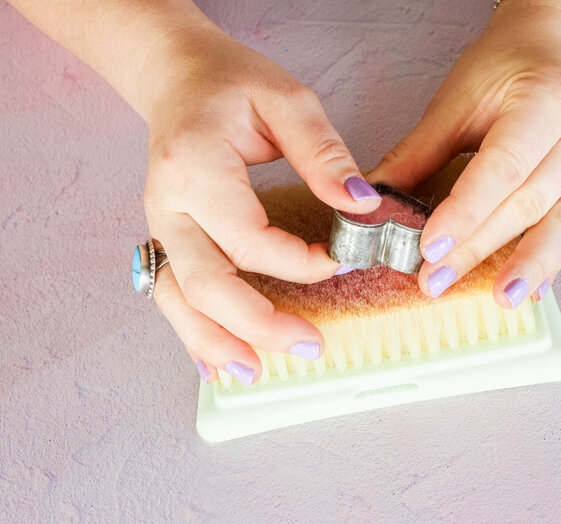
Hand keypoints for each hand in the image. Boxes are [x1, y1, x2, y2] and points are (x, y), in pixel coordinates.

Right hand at [140, 27, 381, 383]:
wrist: (178, 79)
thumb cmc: (231, 84)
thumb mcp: (286, 100)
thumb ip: (324, 154)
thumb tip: (363, 206)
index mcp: (195, 167)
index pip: (246, 237)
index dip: (295, 262)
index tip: (338, 262)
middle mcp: (167, 205)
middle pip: (206, 283)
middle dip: (258, 323)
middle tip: (310, 345)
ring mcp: (160, 226)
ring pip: (180, 300)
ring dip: (216, 342)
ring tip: (257, 373)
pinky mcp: (167, 239)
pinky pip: (173, 294)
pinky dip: (194, 333)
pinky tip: (219, 363)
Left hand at [366, 1, 560, 306]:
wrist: (553, 52)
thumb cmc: (502, 70)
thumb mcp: (454, 103)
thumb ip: (416, 155)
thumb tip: (372, 203)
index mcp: (549, 99)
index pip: (503, 166)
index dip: (466, 211)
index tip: (429, 248)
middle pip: (527, 202)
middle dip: (479, 247)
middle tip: (436, 280)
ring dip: (526, 265)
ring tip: (500, 298)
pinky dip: (549, 261)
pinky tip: (530, 289)